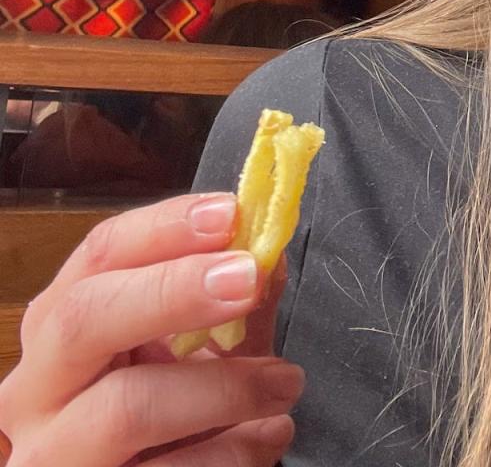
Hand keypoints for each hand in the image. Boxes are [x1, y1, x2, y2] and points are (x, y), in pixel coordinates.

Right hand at [0, 193, 302, 464]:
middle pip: (84, 319)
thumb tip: (271, 253)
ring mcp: (54, 459)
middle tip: (248, 280)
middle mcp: (38, 392)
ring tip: (285, 382)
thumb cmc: (165, 425)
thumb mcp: (193, 355)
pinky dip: (232, 452)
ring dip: (226, 386)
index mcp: (60, 333)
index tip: (231, 214)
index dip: (165, 227)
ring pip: (127, 407)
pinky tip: (268, 435)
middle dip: (173, 290)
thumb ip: (229, 305)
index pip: (98, 256)